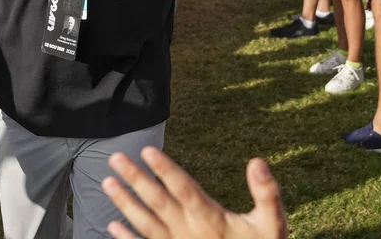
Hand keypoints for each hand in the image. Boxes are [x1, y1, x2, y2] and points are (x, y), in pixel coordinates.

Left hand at [103, 147, 286, 238]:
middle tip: (115, 157)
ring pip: (145, 223)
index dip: (166, 169)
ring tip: (107, 182)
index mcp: (211, 219)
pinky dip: (127, 238)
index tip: (147, 150)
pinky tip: (112, 225)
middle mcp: (189, 232)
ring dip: (125, 203)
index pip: (184, 188)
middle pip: (157, 201)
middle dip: (136, 178)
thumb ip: (267, 193)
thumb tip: (257, 161)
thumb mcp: (273, 223)